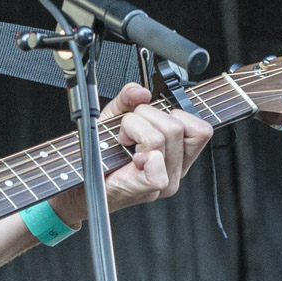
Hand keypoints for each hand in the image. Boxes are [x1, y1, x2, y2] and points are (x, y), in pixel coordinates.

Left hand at [52, 82, 213, 222]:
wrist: (79, 186)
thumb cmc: (100, 156)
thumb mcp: (115, 118)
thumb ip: (129, 99)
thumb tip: (141, 92)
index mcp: (178, 155)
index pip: (201, 130)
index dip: (174, 114)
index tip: (150, 120)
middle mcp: (176, 170)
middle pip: (176, 126)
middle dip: (144, 117)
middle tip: (127, 132)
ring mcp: (164, 182)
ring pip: (161, 136)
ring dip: (133, 129)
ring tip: (122, 141)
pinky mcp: (147, 188)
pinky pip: (156, 161)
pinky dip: (140, 148)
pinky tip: (128, 154)